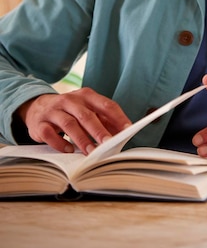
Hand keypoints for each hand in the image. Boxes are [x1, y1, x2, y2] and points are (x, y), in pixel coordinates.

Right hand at [16, 88, 131, 154]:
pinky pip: (49, 133)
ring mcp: (54, 111)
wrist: (37, 107)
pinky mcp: (40, 124)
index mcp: (86, 95)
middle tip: (108, 143)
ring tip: (91, 152)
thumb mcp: (86, 109)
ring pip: (69, 124)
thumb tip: (120, 134)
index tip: (127, 129)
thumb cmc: (69, 111)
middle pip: (87, 115)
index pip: (105, 104)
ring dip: (81, 139)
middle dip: (98, 130)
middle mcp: (70, 100)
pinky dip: (59, 143)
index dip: (117, 117)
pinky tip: (68, 150)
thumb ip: (102, 119)